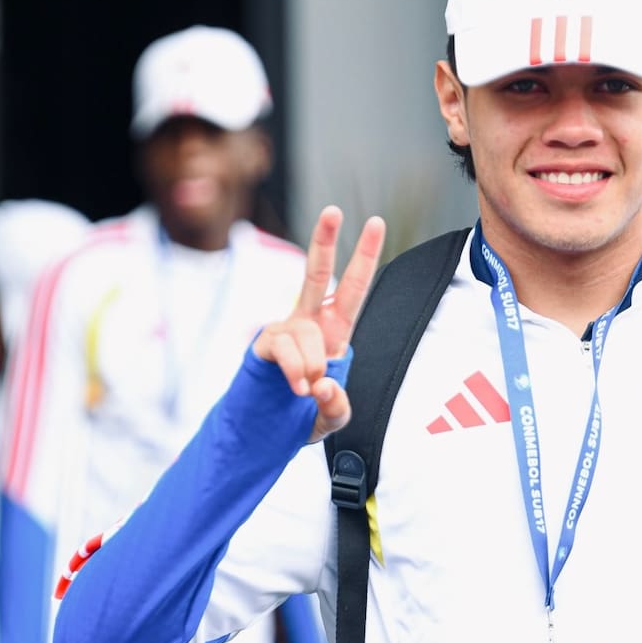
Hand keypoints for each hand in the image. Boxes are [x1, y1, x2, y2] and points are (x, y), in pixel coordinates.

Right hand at [253, 206, 385, 440]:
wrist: (268, 432)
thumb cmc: (304, 415)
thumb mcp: (333, 418)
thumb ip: (337, 405)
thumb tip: (323, 384)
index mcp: (335, 330)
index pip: (353, 287)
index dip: (364, 255)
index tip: (376, 221)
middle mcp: (310, 322)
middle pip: (317, 273)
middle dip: (324, 240)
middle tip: (334, 210)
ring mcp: (285, 330)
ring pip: (307, 331)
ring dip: (313, 363)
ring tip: (308, 389)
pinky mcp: (265, 344)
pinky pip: (285, 347)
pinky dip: (296, 370)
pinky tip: (297, 386)